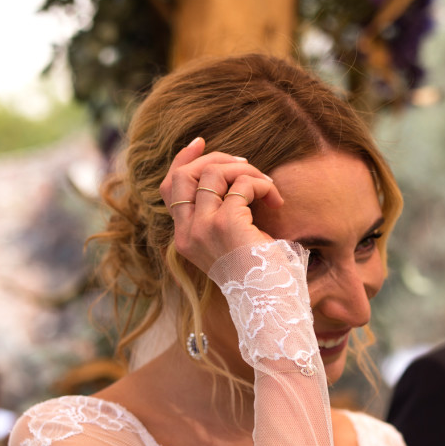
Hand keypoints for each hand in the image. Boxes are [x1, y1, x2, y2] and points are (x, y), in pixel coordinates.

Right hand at [159, 137, 283, 273]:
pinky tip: (275, 200)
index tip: (202, 142)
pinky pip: (242, 186)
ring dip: (245, 171)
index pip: (169, 188)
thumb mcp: (229, 243)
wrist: (268, 303)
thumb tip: (226, 174)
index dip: (183, 160)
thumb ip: (217, 215)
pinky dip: (261, 185)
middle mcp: (188, 233)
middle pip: (184, 174)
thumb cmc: (256, 275)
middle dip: (216, 159)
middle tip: (246, 165)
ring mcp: (204, 228)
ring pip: (214, 173)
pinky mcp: (227, 224)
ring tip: (266, 186)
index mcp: (184, 238)